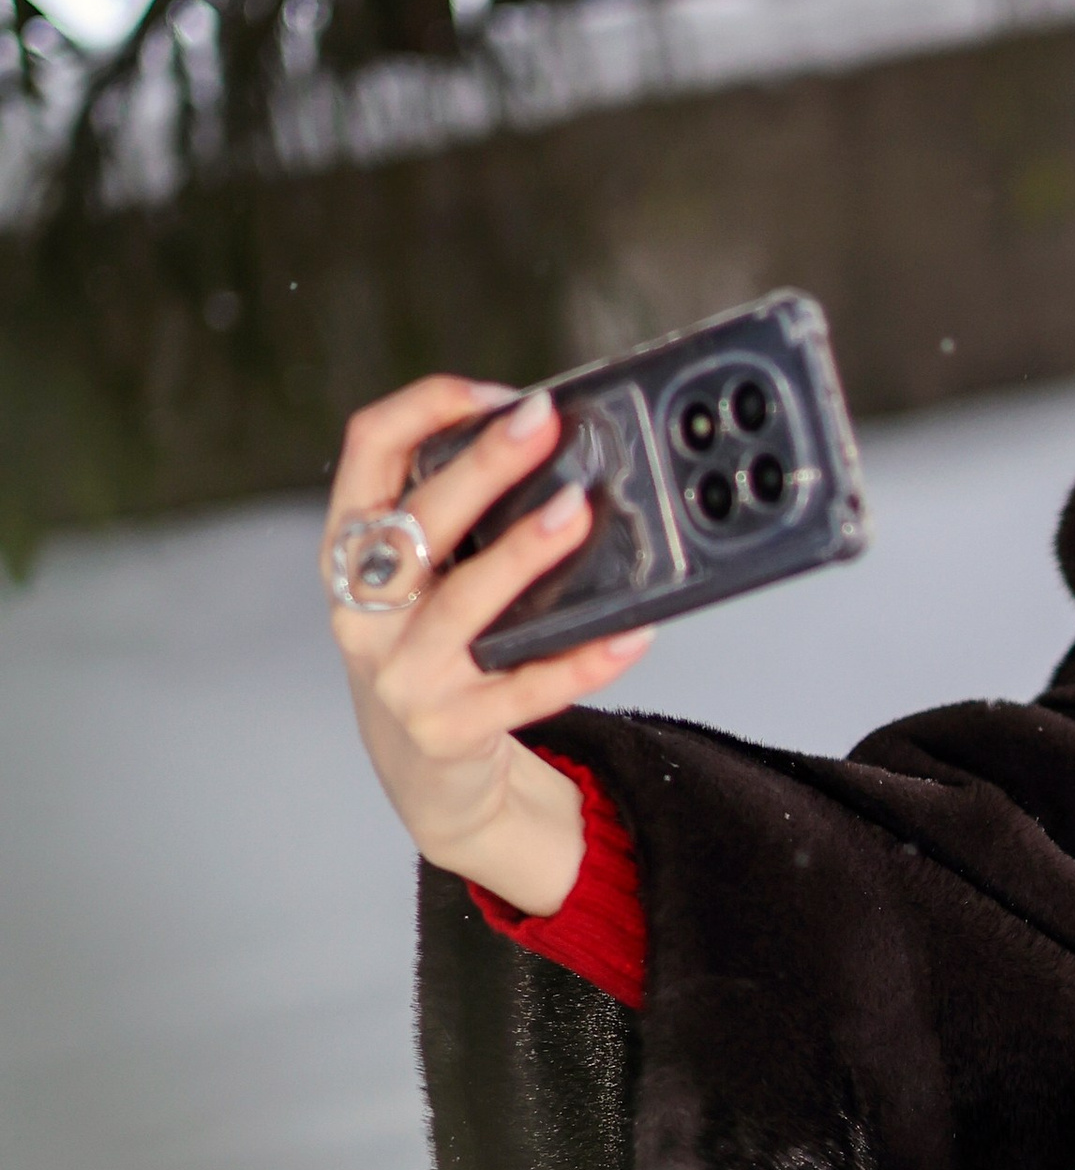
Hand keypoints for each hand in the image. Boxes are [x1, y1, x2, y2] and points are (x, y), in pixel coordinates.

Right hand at [323, 375, 654, 912]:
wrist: (426, 775)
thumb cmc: (434, 651)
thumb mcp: (422, 580)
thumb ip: (459, 521)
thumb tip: (556, 449)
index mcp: (350, 551)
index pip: (366, 451)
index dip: (425, 408)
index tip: (494, 394)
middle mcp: (362, 611)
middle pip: (415, 522)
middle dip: (481, 465)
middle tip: (544, 423)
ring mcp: (402, 676)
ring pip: (462, 605)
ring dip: (521, 554)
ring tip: (577, 512)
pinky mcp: (450, 730)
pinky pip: (525, 690)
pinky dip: (581, 661)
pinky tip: (629, 635)